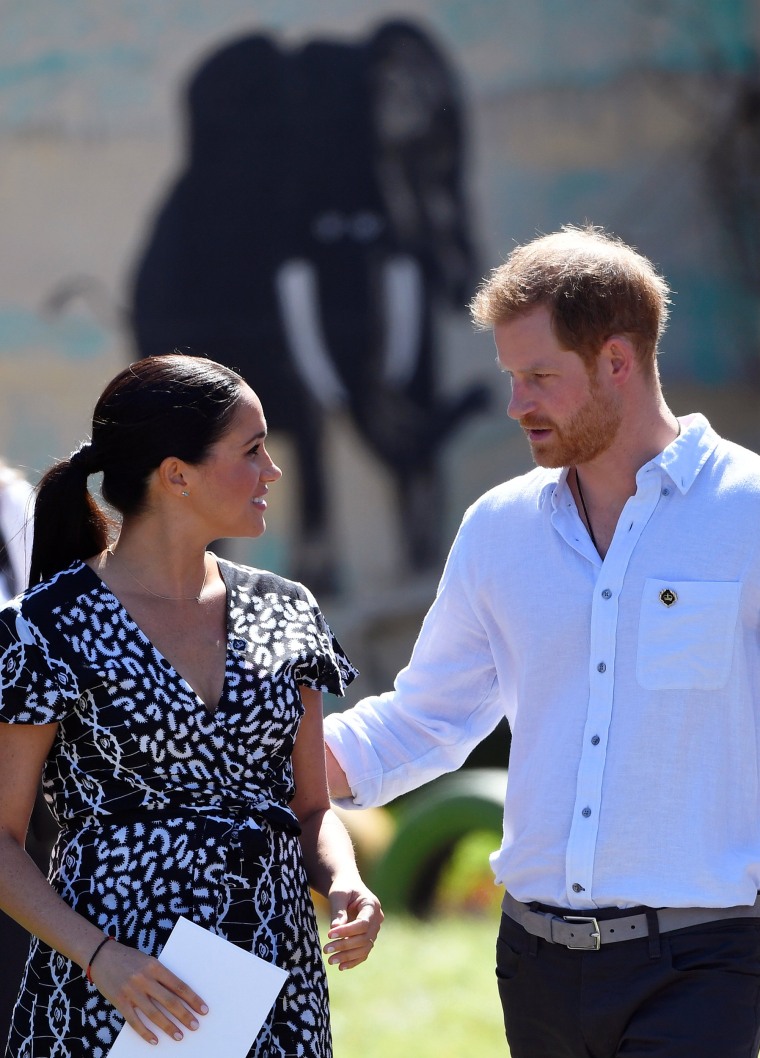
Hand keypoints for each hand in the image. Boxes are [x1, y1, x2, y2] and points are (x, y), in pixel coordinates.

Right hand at [88, 938, 208, 1045]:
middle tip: (195, 1026)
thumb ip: (161, 977)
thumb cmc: (129, 958)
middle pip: (169, 1000)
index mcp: (155, 966)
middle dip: (184, 1015)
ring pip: (153, 1013)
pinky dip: (145, 1032)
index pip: (179, 985)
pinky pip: (134, 1021)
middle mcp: (144, 979)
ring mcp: (131, 991)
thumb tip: (179, 996)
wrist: (102, 955)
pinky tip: (154, 1040)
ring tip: (179, 1036)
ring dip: (168, 1026)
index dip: (192, 999)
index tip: (203, 1009)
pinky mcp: (119, 1001)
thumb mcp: (148, 961)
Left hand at [323, 878, 383, 969]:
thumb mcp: (338, 894)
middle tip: (326, 949)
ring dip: (348, 956)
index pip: (363, 923)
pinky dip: (353, 960)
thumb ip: (338, 911)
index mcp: (372, 904)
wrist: (348, 886)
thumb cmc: (343, 887)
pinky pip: (363, 952)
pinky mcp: (368, 937)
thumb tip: (334, 929)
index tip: (329, 934)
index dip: (347, 931)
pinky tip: (341, 966)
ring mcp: (374, 929)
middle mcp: (377, 918)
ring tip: (330, 960)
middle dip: (345, 945)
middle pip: (364, 938)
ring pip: (365, 947)